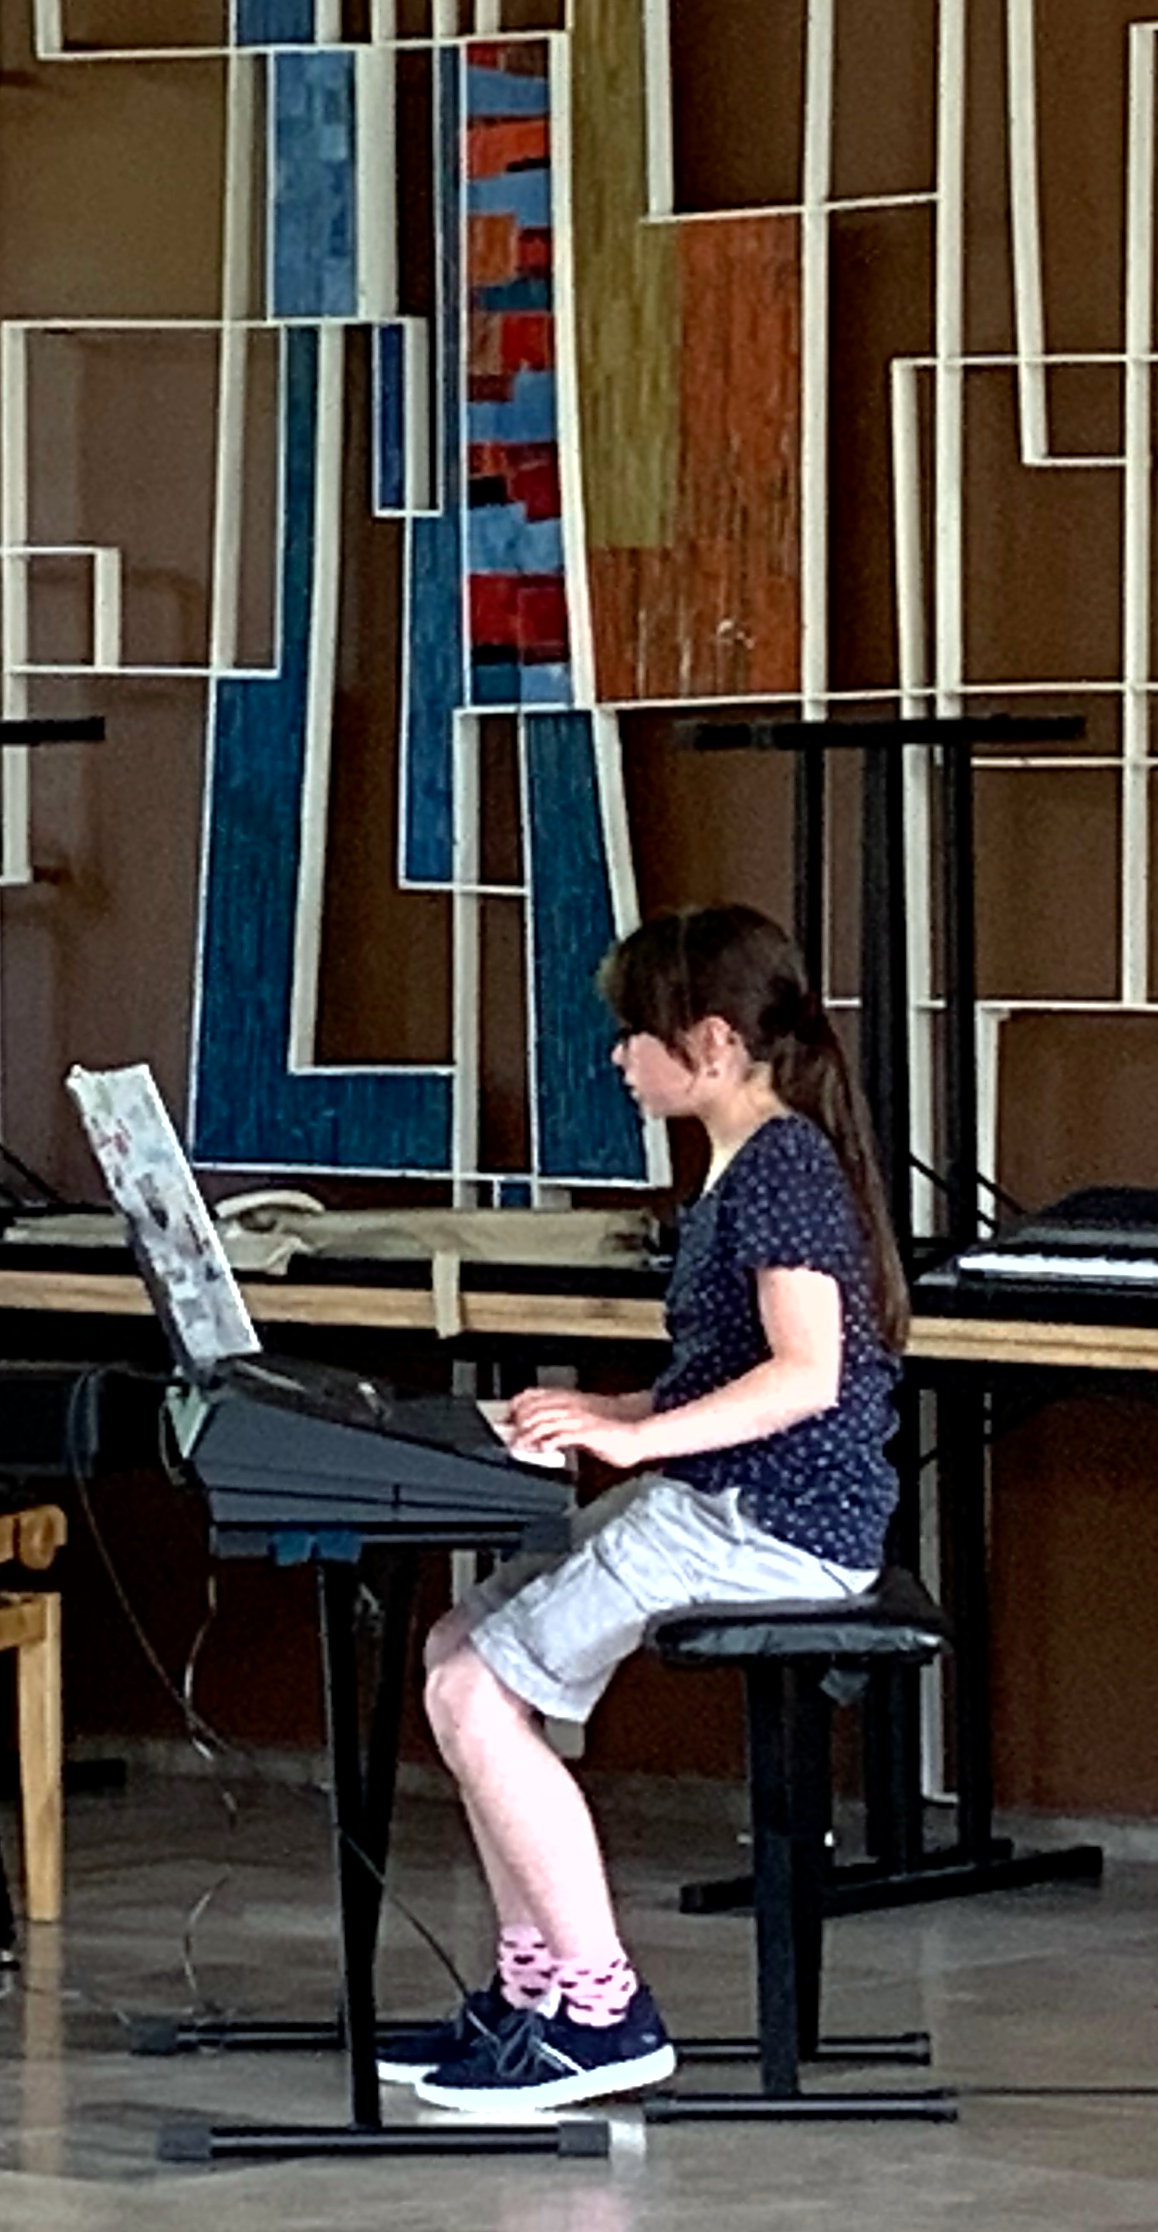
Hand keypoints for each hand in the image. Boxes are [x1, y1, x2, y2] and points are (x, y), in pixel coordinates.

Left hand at [505, 1388, 643, 1467]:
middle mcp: (571, 1406)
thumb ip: (561, 1425)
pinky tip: (541, 1451)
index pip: (534, 1396)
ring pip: (544, 1423)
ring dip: (528, 1436)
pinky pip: (561, 1437)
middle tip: (510, 1438)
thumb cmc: (607, 1432)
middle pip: (535, 1411)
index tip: (506, 1419)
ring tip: (520, 1447)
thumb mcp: (580, 1423)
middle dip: (519, 1425)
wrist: (632, 1436)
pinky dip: (548, 1444)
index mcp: (569, 1401)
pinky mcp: (585, 1433)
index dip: (517, 1406)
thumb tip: (540, 1436)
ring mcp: (578, 1419)